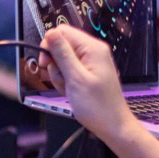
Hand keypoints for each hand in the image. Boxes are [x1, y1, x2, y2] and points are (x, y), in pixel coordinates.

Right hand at [33, 26, 137, 143]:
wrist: (112, 126)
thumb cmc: (98, 106)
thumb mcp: (75, 78)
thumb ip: (62, 54)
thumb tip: (50, 33)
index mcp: (92, 48)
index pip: (62, 32)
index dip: (49, 45)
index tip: (46, 63)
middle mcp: (93, 51)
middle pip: (61, 46)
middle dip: (55, 63)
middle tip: (62, 79)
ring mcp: (91, 62)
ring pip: (62, 60)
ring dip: (60, 75)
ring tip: (69, 88)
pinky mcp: (88, 72)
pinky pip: (69, 70)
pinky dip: (66, 81)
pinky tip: (72, 91)